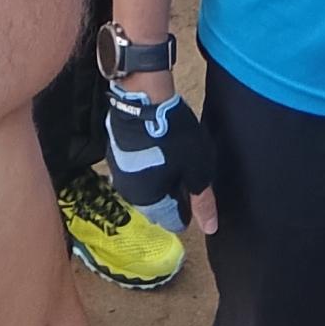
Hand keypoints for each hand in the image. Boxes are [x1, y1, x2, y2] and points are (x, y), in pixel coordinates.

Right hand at [105, 82, 216, 234]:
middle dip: (172, 192)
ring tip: (172, 154)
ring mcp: (118, 170)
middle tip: (187, 169)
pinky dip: (147, 159)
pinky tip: (158, 143)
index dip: (189, 206)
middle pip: (158, 204)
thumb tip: (210, 229)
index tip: (196, 186)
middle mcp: (129, 192)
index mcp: (149, 202)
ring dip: (159, 175)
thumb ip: (202, 201)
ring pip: (146, 184)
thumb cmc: (173, 135)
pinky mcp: (114, 150)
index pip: (173, 221)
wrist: (143, 96)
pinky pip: (136, 165)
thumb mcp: (197, 169)